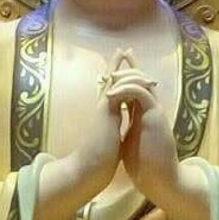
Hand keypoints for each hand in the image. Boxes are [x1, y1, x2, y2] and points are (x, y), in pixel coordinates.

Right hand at [68, 47, 128, 197]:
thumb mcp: (110, 143)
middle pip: (111, 82)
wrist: (90, 169)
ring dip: (117, 65)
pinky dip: (118, 75)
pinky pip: (113, 86)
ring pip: (111, 80)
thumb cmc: (99, 161)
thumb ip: (113, 133)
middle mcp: (103, 109)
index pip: (116, 94)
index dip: (122, 82)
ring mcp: (102, 108)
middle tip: (123, 50)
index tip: (128, 71)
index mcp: (107, 117)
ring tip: (123, 50)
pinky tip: (124, 64)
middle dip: (117, 67)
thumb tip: (118, 134)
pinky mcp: (104, 110)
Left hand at [103, 53, 180, 207]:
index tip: (117, 63)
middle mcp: (153, 110)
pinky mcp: (156, 117)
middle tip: (119, 53)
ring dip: (126, 74)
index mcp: (146, 115)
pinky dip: (126, 88)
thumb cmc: (145, 165)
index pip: (138, 88)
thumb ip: (127, 129)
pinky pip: (141, 92)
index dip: (129, 73)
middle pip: (143, 78)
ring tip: (111, 74)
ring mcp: (156, 112)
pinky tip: (112, 92)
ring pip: (143, 81)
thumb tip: (116, 126)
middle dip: (131, 64)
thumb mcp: (131, 142)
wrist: (160, 179)